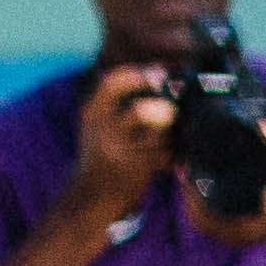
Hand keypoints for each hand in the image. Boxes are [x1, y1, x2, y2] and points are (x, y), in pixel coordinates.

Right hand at [60, 63, 181, 232]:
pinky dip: (172, 153)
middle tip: (174, 107)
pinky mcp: (136, 171)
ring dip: (171, 134)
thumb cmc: (102, 150)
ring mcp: (119, 152)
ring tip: (168, 137)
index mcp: (92, 111)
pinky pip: (165, 154)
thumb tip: (162, 74)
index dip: (139, 76)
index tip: (160, 73)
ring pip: (159, 136)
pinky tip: (167, 157)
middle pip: (140, 113)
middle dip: (164, 108)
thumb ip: (121, 99)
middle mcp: (102, 129)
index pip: (112, 84)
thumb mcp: (98, 120)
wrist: (91, 193)